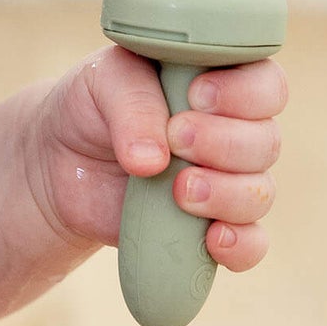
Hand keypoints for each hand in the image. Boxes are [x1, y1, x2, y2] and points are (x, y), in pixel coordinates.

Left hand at [26, 46, 286, 272]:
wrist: (59, 160)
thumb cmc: (91, 105)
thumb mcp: (103, 82)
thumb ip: (133, 106)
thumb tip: (153, 161)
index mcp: (218, 80)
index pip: (266, 85)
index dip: (245, 94)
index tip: (197, 96)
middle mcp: (233, 130)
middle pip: (267, 141)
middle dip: (225, 143)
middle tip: (176, 139)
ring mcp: (225, 181)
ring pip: (259, 192)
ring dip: (227, 193)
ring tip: (179, 189)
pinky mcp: (210, 225)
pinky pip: (251, 243)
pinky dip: (241, 244)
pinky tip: (212, 239)